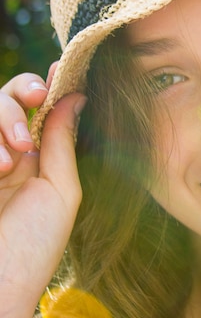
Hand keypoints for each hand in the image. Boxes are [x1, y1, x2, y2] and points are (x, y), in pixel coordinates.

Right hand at [0, 68, 84, 317]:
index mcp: (35, 159)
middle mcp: (6, 153)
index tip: (61, 69)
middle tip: (31, 112)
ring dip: (0, 119)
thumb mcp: (60, 192)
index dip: (45, 85)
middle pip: (6, 99)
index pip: (37, 109)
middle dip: (17, 95)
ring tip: (9, 161)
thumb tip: (76, 96)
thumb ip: (63, 143)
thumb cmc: (34, 248)